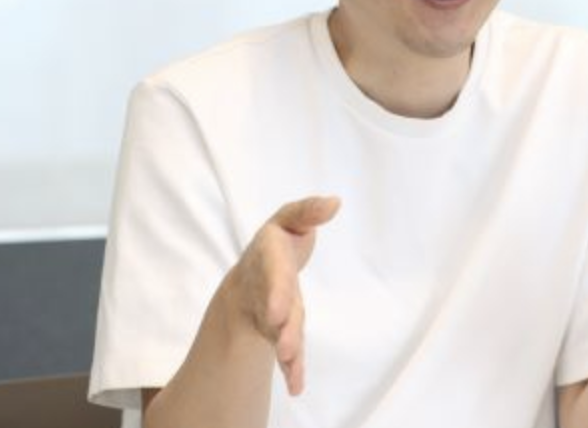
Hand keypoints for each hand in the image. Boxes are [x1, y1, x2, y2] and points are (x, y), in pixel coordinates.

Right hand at [229, 196, 340, 393]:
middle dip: (280, 324)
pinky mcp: (283, 329)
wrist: (251, 274)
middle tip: (283, 343)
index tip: (277, 312)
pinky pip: (289, 350)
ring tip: (290, 362)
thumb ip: (308, 211)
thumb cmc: (278, 241)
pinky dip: (293, 368)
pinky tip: (297, 385)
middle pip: (276, 307)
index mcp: (271, 257)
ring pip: (280, 331)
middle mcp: (269, 287)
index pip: (274, 273)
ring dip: (285, 348)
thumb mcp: (291, 219)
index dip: (276, 292)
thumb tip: (335, 202)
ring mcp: (274, 311)